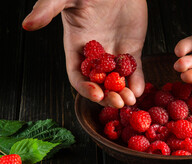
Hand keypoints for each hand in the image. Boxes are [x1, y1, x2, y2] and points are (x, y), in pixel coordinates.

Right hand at [22, 0, 147, 107]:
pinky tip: (140, 90)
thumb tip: (27, 24)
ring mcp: (114, 55)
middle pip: (99, 84)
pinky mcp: (131, 51)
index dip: (86, 87)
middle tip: (118, 102)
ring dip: (123, 93)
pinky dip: (137, 81)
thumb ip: (48, 9)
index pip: (78, 76)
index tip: (97, 94)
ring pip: (118, 81)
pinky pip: (135, 71)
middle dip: (108, 96)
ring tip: (130, 99)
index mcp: (76, 48)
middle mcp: (95, 56)